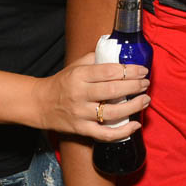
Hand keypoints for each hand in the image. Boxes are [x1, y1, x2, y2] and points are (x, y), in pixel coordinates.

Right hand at [32, 52, 150, 138]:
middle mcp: (80, 94)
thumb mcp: (76, 65)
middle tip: (146, 83)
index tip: (142, 70)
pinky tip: (135, 125)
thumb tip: (118, 51)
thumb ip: (96, 58)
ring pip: (112, 113)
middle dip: (135, 86)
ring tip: (146, 100)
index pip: (109, 71)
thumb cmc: (62, 83)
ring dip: (134, 106)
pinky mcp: (81, 129)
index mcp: (79, 75)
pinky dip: (123, 132)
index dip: (130, 70)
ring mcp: (81, 114)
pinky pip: (105, 134)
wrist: (39, 104)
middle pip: (113, 90)